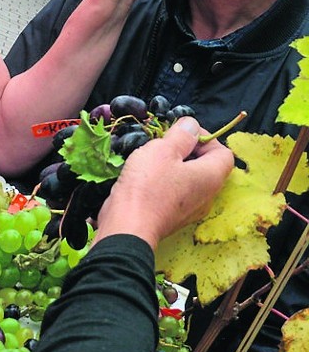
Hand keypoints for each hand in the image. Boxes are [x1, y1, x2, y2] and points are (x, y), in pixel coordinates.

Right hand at [96, 117, 233, 248]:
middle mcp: (207, 195)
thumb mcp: (164, 149)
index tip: (181, 132)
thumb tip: (192, 125)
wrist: (128, 226)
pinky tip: (145, 175)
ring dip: (173, 164)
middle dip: (186, 149)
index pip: (223, 152)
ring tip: (151, 157)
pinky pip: (176, 192)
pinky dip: (165, 180)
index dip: (205, 137)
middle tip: (163, 142)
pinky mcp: (173, 216)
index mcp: (211, 177)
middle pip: (206, 165)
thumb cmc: (148, 186)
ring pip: (189, 178)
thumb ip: (182, 134)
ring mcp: (190, 209)